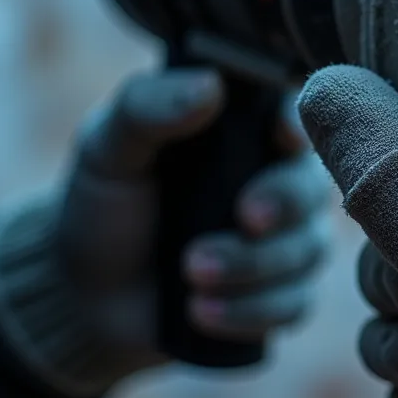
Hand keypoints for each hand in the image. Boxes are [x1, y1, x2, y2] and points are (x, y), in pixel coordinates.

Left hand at [58, 68, 331, 363]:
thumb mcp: (109, 147)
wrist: (87, 294)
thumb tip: (209, 86)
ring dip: (253, 268)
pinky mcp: (279, 297)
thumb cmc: (105, 204)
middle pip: (309, 189)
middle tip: (241, 220)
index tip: (282, 138)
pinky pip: (293, 304)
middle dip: (279, 206)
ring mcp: (285, 242)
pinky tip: (202, 311)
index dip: (299, 126)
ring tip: (192, 275)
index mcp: (245, 132)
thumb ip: (148, 107)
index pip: (294, 115)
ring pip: (305, 253)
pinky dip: (250, 311)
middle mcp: (278, 181)